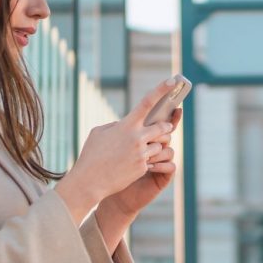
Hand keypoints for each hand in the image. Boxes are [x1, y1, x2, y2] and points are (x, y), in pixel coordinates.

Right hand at [55, 78, 180, 223]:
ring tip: (141, 151)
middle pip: (162, 127)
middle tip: (165, 127)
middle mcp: (137, 138)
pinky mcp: (142, 168)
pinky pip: (151, 161)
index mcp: (126, 125)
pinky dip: (145, 161)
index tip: (172, 80)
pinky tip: (131, 166)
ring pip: (159, 146)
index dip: (161, 90)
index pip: (148, 102)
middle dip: (165, 127)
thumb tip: (124, 124)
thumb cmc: (91, 155)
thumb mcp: (99, 133)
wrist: (89, 181)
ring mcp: (141, 154)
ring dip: (154, 146)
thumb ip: (115, 125)